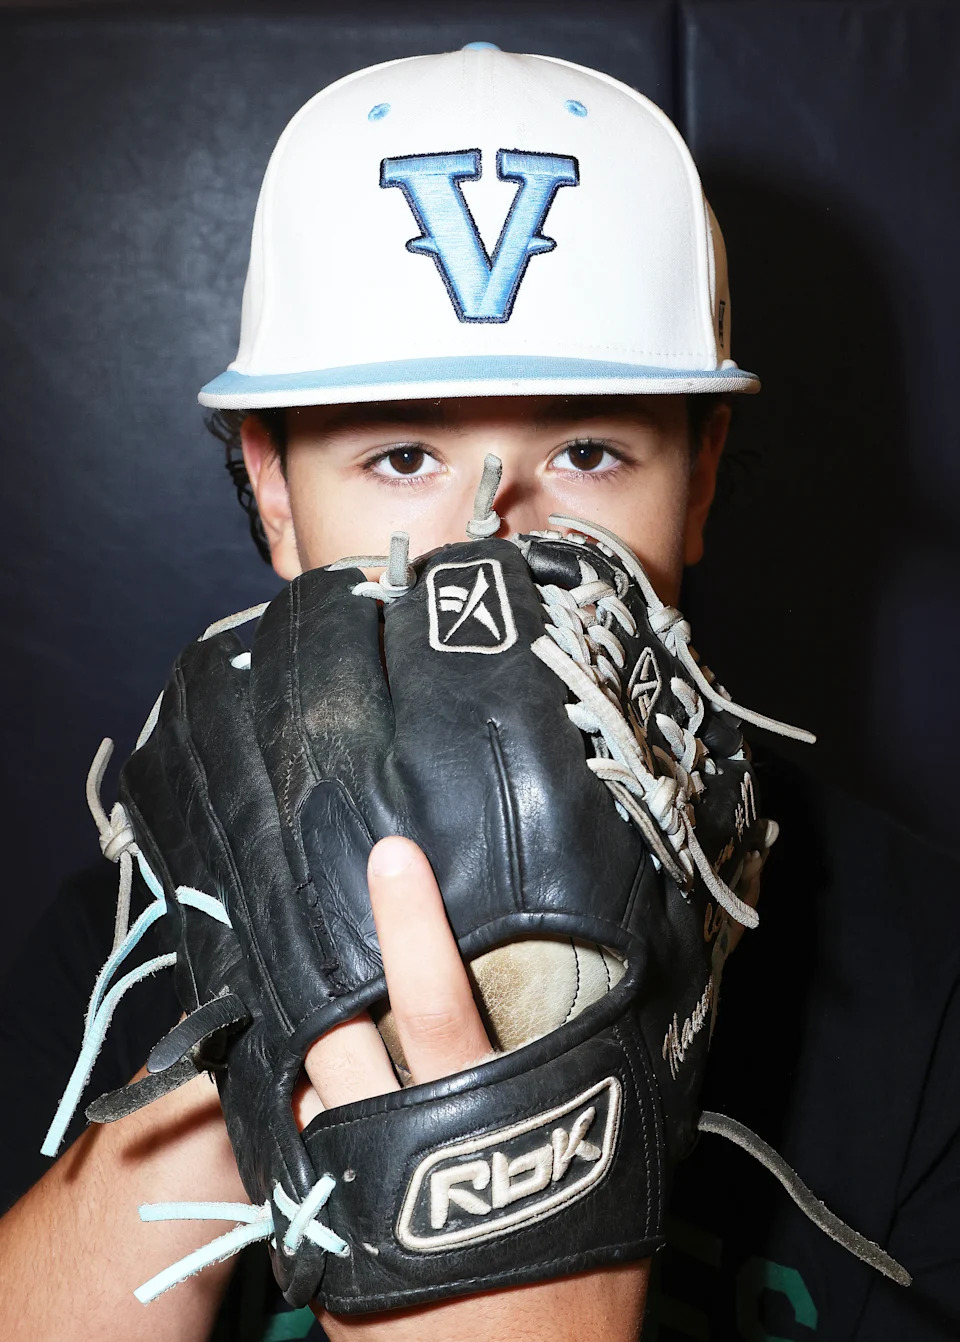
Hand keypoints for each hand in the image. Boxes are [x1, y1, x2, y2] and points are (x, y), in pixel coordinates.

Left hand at [295, 836, 647, 1341]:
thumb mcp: (614, 1182)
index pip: (441, 1002)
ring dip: (312, 1046)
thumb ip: (596, 1091)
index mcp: (490, 1115)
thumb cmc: (577, 1291)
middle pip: (343, 1036)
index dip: (413, 925)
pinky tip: (320, 1090)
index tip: (391, 857)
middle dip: (332, 977)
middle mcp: (407, 1143)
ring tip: (322, 1004)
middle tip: (321, 910)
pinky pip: (300, 1150)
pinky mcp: (324, 1238)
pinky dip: (306, 1110)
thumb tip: (621, 1010)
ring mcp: (354, 1193)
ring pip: (310, 1087)